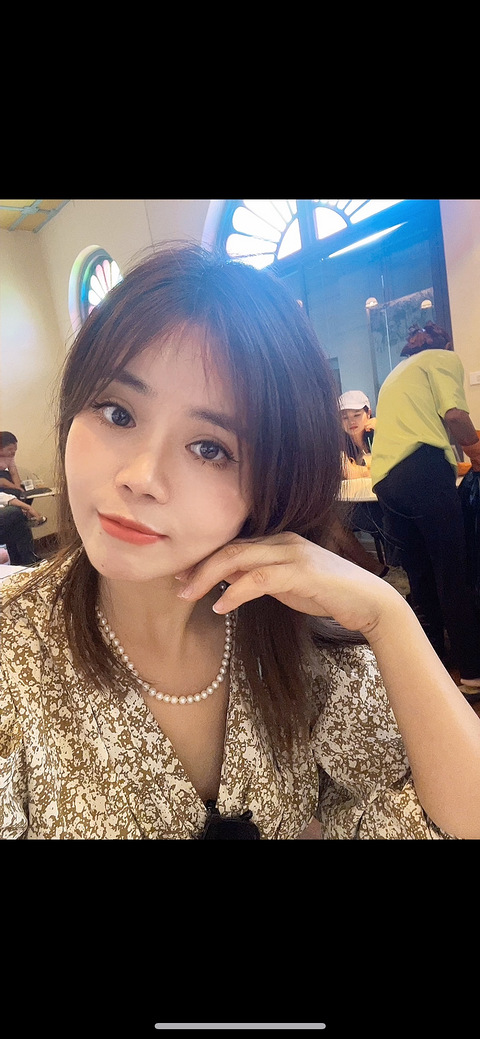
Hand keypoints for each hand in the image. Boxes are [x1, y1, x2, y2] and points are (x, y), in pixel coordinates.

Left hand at [176, 531, 400, 637]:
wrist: (368, 602)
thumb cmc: (327, 593)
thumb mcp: (286, 584)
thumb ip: (260, 578)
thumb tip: (229, 581)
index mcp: (278, 540)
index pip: (233, 543)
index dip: (204, 558)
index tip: (181, 575)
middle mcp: (283, 540)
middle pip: (230, 547)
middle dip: (199, 566)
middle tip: (176, 585)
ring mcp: (293, 553)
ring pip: (239, 558)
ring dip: (209, 577)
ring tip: (188, 595)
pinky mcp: (301, 572)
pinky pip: (258, 579)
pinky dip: (236, 592)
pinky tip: (221, 606)